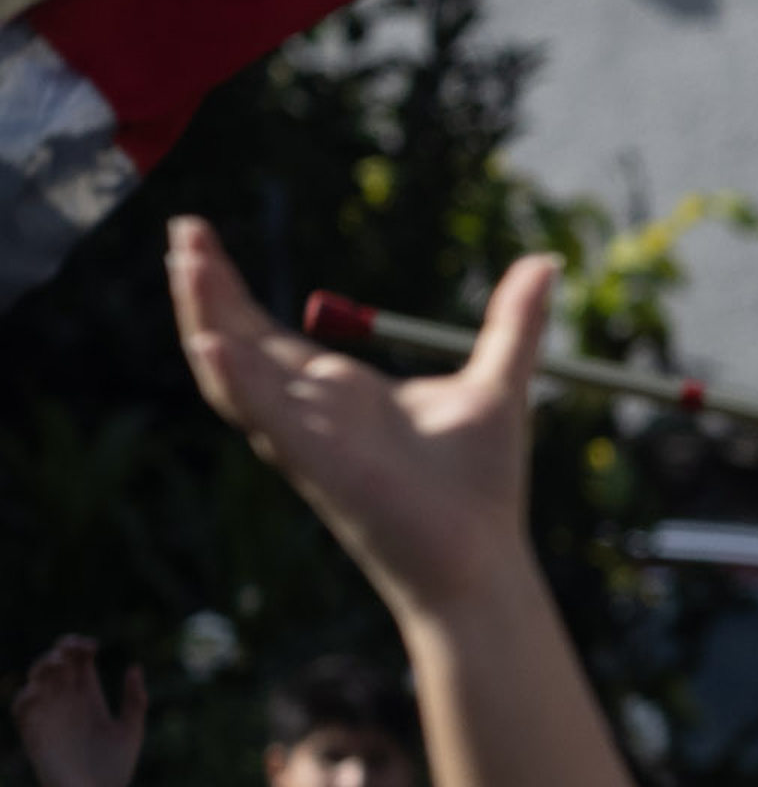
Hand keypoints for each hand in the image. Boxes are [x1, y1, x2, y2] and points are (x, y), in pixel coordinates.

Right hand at [17, 637, 141, 786]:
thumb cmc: (114, 769)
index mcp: (89, 699)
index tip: (93, 645)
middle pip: (55, 667)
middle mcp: (66, 704)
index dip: (80, 648)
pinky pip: (22, 710)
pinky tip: (39, 689)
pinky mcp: (35, 736)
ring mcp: (49, 718)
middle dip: (60, 652)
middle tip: (74, 648)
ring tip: (58, 662)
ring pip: (36, 682)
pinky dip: (26, 696)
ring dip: (42, 669)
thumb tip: (135, 667)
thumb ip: (134, 701)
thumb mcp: (131, 731)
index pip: (78, 664)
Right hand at [166, 224, 547, 621]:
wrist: (482, 559)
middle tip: (183, 227)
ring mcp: (305, 437)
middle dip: (207, 288)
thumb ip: (515, 324)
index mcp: (338, 393)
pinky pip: (266, 417)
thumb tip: (545, 262)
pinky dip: (237, 379)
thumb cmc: (478, 485)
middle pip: (237, 340)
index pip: (265, 332)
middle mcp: (308, 412)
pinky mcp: (316, 463)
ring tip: (188, 261)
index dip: (231, 287)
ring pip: (235, 371)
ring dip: (208, 316)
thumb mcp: (500, 384)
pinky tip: (212, 342)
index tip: (202, 235)